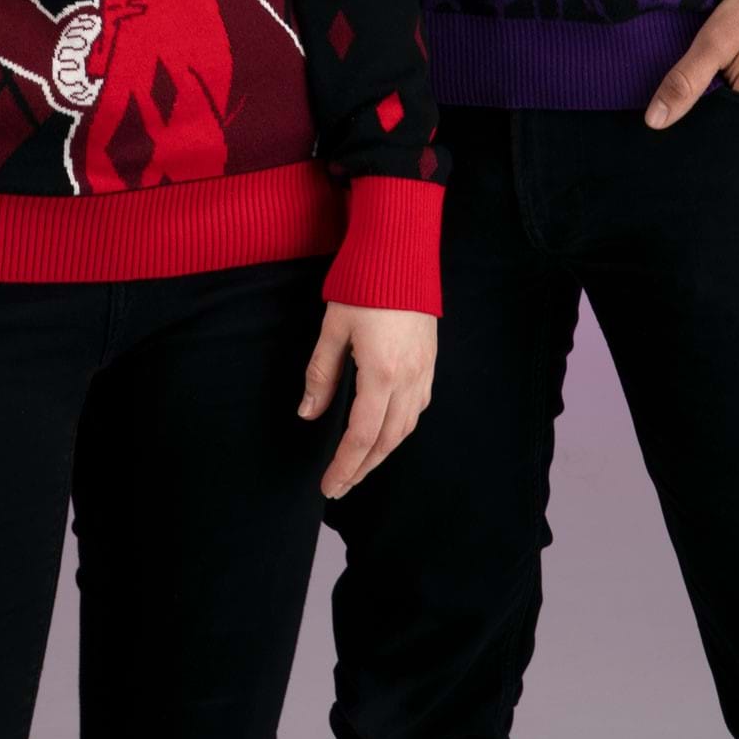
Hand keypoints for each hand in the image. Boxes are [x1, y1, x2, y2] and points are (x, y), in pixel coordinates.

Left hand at [297, 301, 436, 498]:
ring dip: (381, 452)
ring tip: (358, 466)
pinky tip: (384, 432)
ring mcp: (424, 371)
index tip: (329, 486)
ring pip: (406, 428)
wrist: (401, 253)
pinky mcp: (430, 362)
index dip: (344, 466)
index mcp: (382, 373)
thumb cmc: (363, 285)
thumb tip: (308, 413)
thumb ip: (322, 374)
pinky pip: (417, 408)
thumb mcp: (334, 328)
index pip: (361, 435)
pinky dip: (399, 429)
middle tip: (339, 486)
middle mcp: (408, 378)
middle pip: (386, 440)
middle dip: (362, 468)